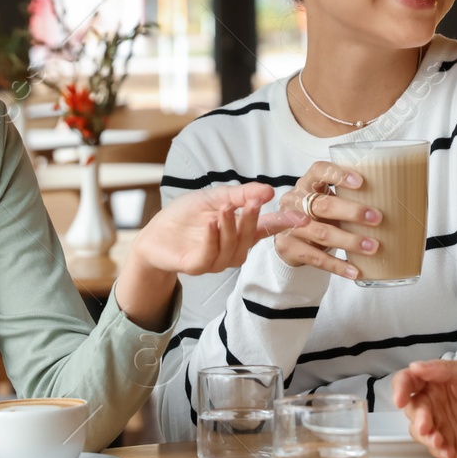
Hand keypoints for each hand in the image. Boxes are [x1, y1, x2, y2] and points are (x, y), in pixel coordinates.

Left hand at [132, 182, 306, 277]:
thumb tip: (268, 190)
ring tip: (223, 209)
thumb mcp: (216, 197)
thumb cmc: (186, 216)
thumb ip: (241, 195)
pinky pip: (209, 257)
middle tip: (251, 202)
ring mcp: (215, 260)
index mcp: (239, 232)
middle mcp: (231, 249)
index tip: (301, 218)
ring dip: (230, 228)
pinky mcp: (196, 266)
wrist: (155, 233)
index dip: (283, 224)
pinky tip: (210, 224)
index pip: (266, 229)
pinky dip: (212, 240)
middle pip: (249, 239)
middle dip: (251, 220)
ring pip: (232, 250)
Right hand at [273, 161, 383, 279]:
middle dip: (352, 212)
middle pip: (323, 205)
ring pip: (321, 233)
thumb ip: (350, 198)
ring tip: (372, 247)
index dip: (338, 175)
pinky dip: (337, 266)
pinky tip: (355, 270)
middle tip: (377, 218)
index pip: (319, 170)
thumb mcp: (329, 200)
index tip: (361, 182)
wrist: (290, 237)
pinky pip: (315, 258)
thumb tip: (393, 203)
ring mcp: (287, 225)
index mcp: (307, 183)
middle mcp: (294, 201)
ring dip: (349, 241)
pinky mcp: (287, 248)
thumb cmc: (319, 214)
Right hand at [395, 357, 456, 457]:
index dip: (400, 387)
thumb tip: (418, 366)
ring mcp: (444, 424)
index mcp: (441, 380)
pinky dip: (437, 451)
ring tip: (439, 439)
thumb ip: (448, 369)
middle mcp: (439, 402)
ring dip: (424, 436)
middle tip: (427, 424)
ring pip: (418, 430)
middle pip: (411, 408)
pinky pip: (434, 449)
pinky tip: (448, 451)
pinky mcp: (452, 445)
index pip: (410, 380)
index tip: (400, 398)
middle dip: (416, 417)